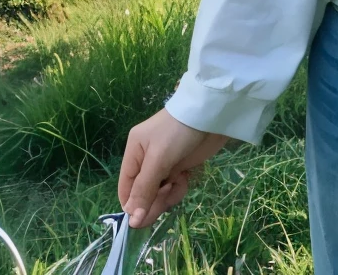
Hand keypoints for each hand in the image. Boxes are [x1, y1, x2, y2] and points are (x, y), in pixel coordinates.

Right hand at [119, 109, 227, 228]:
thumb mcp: (158, 160)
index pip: (126, 186)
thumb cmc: (178, 133)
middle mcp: (146, 160)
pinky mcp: (180, 167)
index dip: (132, 205)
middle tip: (166, 199)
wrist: (211, 116)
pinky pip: (174, 188)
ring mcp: (164, 165)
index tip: (141, 221)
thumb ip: (144, 189)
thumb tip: (131, 219)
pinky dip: (179, 188)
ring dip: (168, 195)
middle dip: (153, 200)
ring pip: (159, 193)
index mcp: (134, 152)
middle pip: (143, 193)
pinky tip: (186, 179)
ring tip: (178, 183)